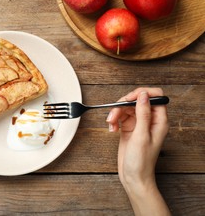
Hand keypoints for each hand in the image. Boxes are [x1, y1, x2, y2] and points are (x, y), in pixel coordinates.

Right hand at [106, 87, 169, 214]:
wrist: (133, 177)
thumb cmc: (141, 161)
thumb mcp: (141, 135)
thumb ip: (143, 113)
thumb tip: (144, 95)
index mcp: (159, 120)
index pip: (155, 96)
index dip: (142, 93)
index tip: (129, 98)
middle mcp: (149, 120)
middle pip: (137, 100)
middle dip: (123, 104)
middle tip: (115, 112)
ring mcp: (138, 124)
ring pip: (126, 108)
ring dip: (116, 113)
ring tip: (111, 123)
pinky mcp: (128, 128)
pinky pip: (120, 116)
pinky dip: (114, 120)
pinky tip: (112, 129)